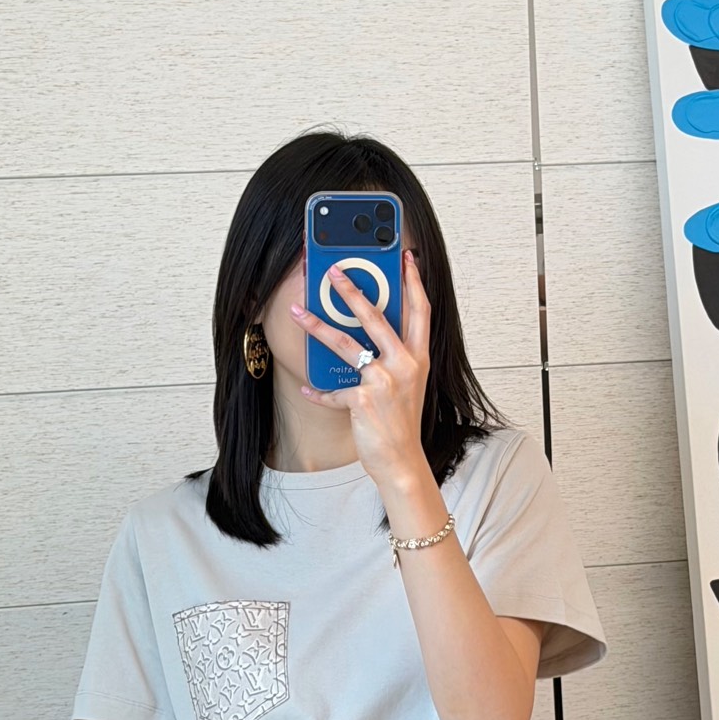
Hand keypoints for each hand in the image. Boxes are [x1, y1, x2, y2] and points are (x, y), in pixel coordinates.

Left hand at [292, 249, 430, 489]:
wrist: (402, 461)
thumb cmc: (402, 423)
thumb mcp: (408, 385)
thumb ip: (395, 358)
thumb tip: (368, 334)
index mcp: (419, 358)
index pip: (420, 311)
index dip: (413, 282)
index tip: (406, 259)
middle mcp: (405, 364)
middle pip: (376, 316)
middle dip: (352, 290)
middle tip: (335, 271)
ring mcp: (384, 381)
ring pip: (344, 344)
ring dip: (317, 325)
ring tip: (298, 311)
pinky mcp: (364, 399)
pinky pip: (333, 390)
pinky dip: (319, 391)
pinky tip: (309, 389)